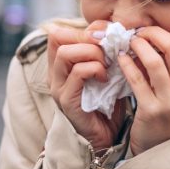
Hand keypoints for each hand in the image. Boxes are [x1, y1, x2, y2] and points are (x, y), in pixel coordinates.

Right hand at [47, 20, 125, 150]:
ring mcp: (58, 87)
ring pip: (66, 53)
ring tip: (107, 64)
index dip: (84, 28)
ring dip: (92, 53)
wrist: (106, 139)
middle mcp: (54, 74)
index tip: (106, 35)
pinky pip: (78, 73)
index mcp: (61, 65)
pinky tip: (106, 78)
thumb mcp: (106, 73)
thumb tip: (115, 31)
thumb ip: (105, 53)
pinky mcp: (66, 100)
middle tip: (108, 48)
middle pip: (58, 37)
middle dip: (87, 38)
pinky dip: (95, 69)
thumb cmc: (107, 105)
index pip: (59, 32)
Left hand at [117, 27, 169, 154]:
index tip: (161, 35)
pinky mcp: (151, 110)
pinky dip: (126, 64)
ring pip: (155, 60)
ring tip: (131, 43)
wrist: (162, 151)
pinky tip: (121, 58)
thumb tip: (157, 38)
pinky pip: (136, 79)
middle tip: (141, 33)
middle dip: (155, 34)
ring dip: (139, 46)